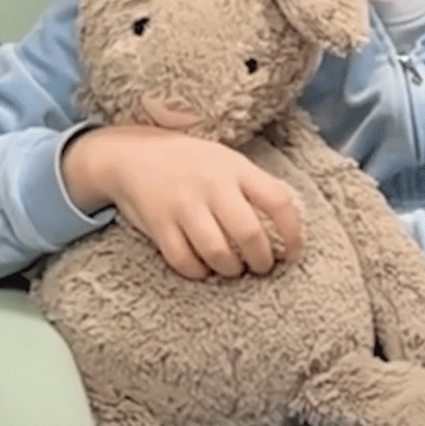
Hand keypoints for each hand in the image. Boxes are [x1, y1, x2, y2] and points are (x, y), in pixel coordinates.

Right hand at [61, 125, 304, 279]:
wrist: (131, 153)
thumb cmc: (190, 162)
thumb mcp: (226, 161)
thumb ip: (253, 186)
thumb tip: (286, 225)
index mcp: (236, 168)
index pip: (278, 201)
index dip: (293, 233)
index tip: (293, 253)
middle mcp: (212, 185)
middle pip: (250, 234)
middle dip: (262, 261)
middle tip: (262, 267)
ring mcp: (184, 204)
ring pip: (218, 253)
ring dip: (231, 269)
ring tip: (234, 269)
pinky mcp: (159, 223)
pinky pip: (184, 260)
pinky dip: (197, 272)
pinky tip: (203, 268)